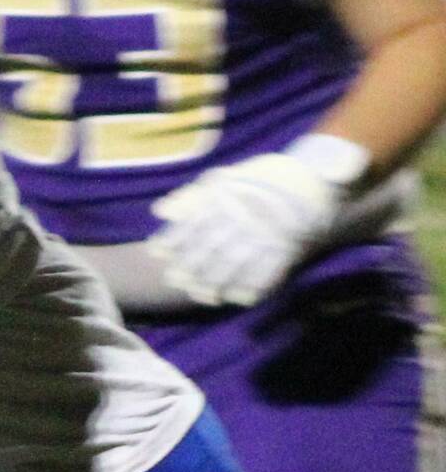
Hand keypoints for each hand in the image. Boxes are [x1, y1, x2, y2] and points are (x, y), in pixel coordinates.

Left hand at [148, 152, 342, 307]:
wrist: (314, 173)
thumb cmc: (266, 175)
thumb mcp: (226, 177)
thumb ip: (192, 196)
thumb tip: (159, 211)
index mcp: (225, 198)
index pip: (192, 222)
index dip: (173, 239)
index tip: (156, 253)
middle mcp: (241, 216)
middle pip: (210, 246)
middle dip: (190, 266)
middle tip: (174, 281)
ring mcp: (265, 232)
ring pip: (235, 262)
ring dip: (217, 282)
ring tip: (203, 296)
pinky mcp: (288, 245)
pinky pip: (268, 270)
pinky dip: (254, 286)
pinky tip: (239, 299)